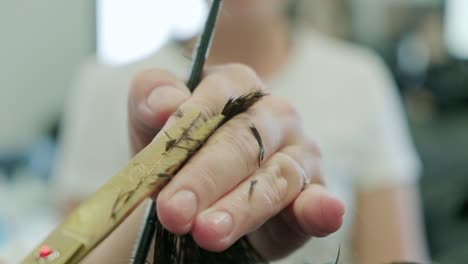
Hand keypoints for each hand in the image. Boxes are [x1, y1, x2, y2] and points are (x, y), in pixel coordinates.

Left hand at [128, 64, 344, 259]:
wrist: (205, 192)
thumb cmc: (180, 151)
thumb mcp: (152, 123)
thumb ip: (150, 99)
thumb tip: (164, 103)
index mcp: (237, 85)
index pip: (214, 98)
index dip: (184, 129)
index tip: (154, 162)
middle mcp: (274, 114)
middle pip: (243, 141)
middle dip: (205, 178)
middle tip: (174, 212)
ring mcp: (299, 151)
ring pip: (274, 177)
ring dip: (243, 206)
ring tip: (209, 232)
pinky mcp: (314, 191)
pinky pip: (318, 200)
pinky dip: (320, 208)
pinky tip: (323, 212)